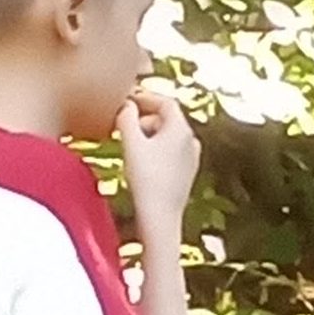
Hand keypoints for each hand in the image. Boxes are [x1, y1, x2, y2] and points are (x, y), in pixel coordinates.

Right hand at [118, 83, 199, 231]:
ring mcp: (192, 157)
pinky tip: (141, 161)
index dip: (145, 97)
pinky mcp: (187, 172)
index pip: (165, 101)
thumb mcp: (131, 143)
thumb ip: (126, 118)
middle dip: (144, 118)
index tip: (127, 99)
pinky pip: (171, 151)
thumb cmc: (146, 179)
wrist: (160, 217)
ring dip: (149, 134)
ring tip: (129, 144)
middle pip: (167, 118)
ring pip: (168, 136)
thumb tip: (125, 105)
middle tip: (122, 124)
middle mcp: (191, 140)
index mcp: (181, 129)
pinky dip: (156, 149)